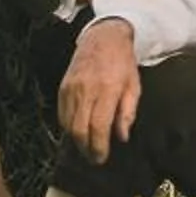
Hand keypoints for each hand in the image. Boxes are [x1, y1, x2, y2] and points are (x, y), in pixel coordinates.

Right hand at [59, 18, 142, 163]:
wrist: (103, 38)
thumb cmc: (123, 64)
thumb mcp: (134, 86)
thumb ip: (128, 113)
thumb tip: (122, 137)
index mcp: (107, 89)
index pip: (99, 126)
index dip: (99, 146)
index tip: (101, 158)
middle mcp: (86, 90)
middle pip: (79, 129)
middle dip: (85, 148)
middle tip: (94, 158)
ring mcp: (71, 88)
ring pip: (68, 124)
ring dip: (76, 140)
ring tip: (87, 147)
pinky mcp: (62, 87)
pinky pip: (61, 114)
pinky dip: (68, 127)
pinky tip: (78, 132)